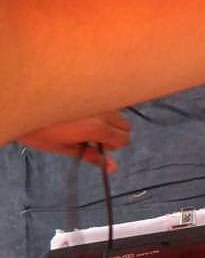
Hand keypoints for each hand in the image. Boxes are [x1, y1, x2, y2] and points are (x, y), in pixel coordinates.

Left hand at [17, 110, 131, 172]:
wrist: (24, 106)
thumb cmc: (41, 131)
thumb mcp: (65, 148)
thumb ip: (91, 156)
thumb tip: (112, 167)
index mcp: (97, 128)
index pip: (124, 139)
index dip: (113, 146)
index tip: (98, 146)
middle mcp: (102, 112)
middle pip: (126, 125)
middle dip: (114, 133)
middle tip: (93, 137)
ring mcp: (97, 99)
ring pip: (117, 112)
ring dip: (109, 120)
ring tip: (86, 122)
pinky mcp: (90, 90)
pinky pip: (105, 101)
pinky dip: (100, 108)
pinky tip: (83, 111)